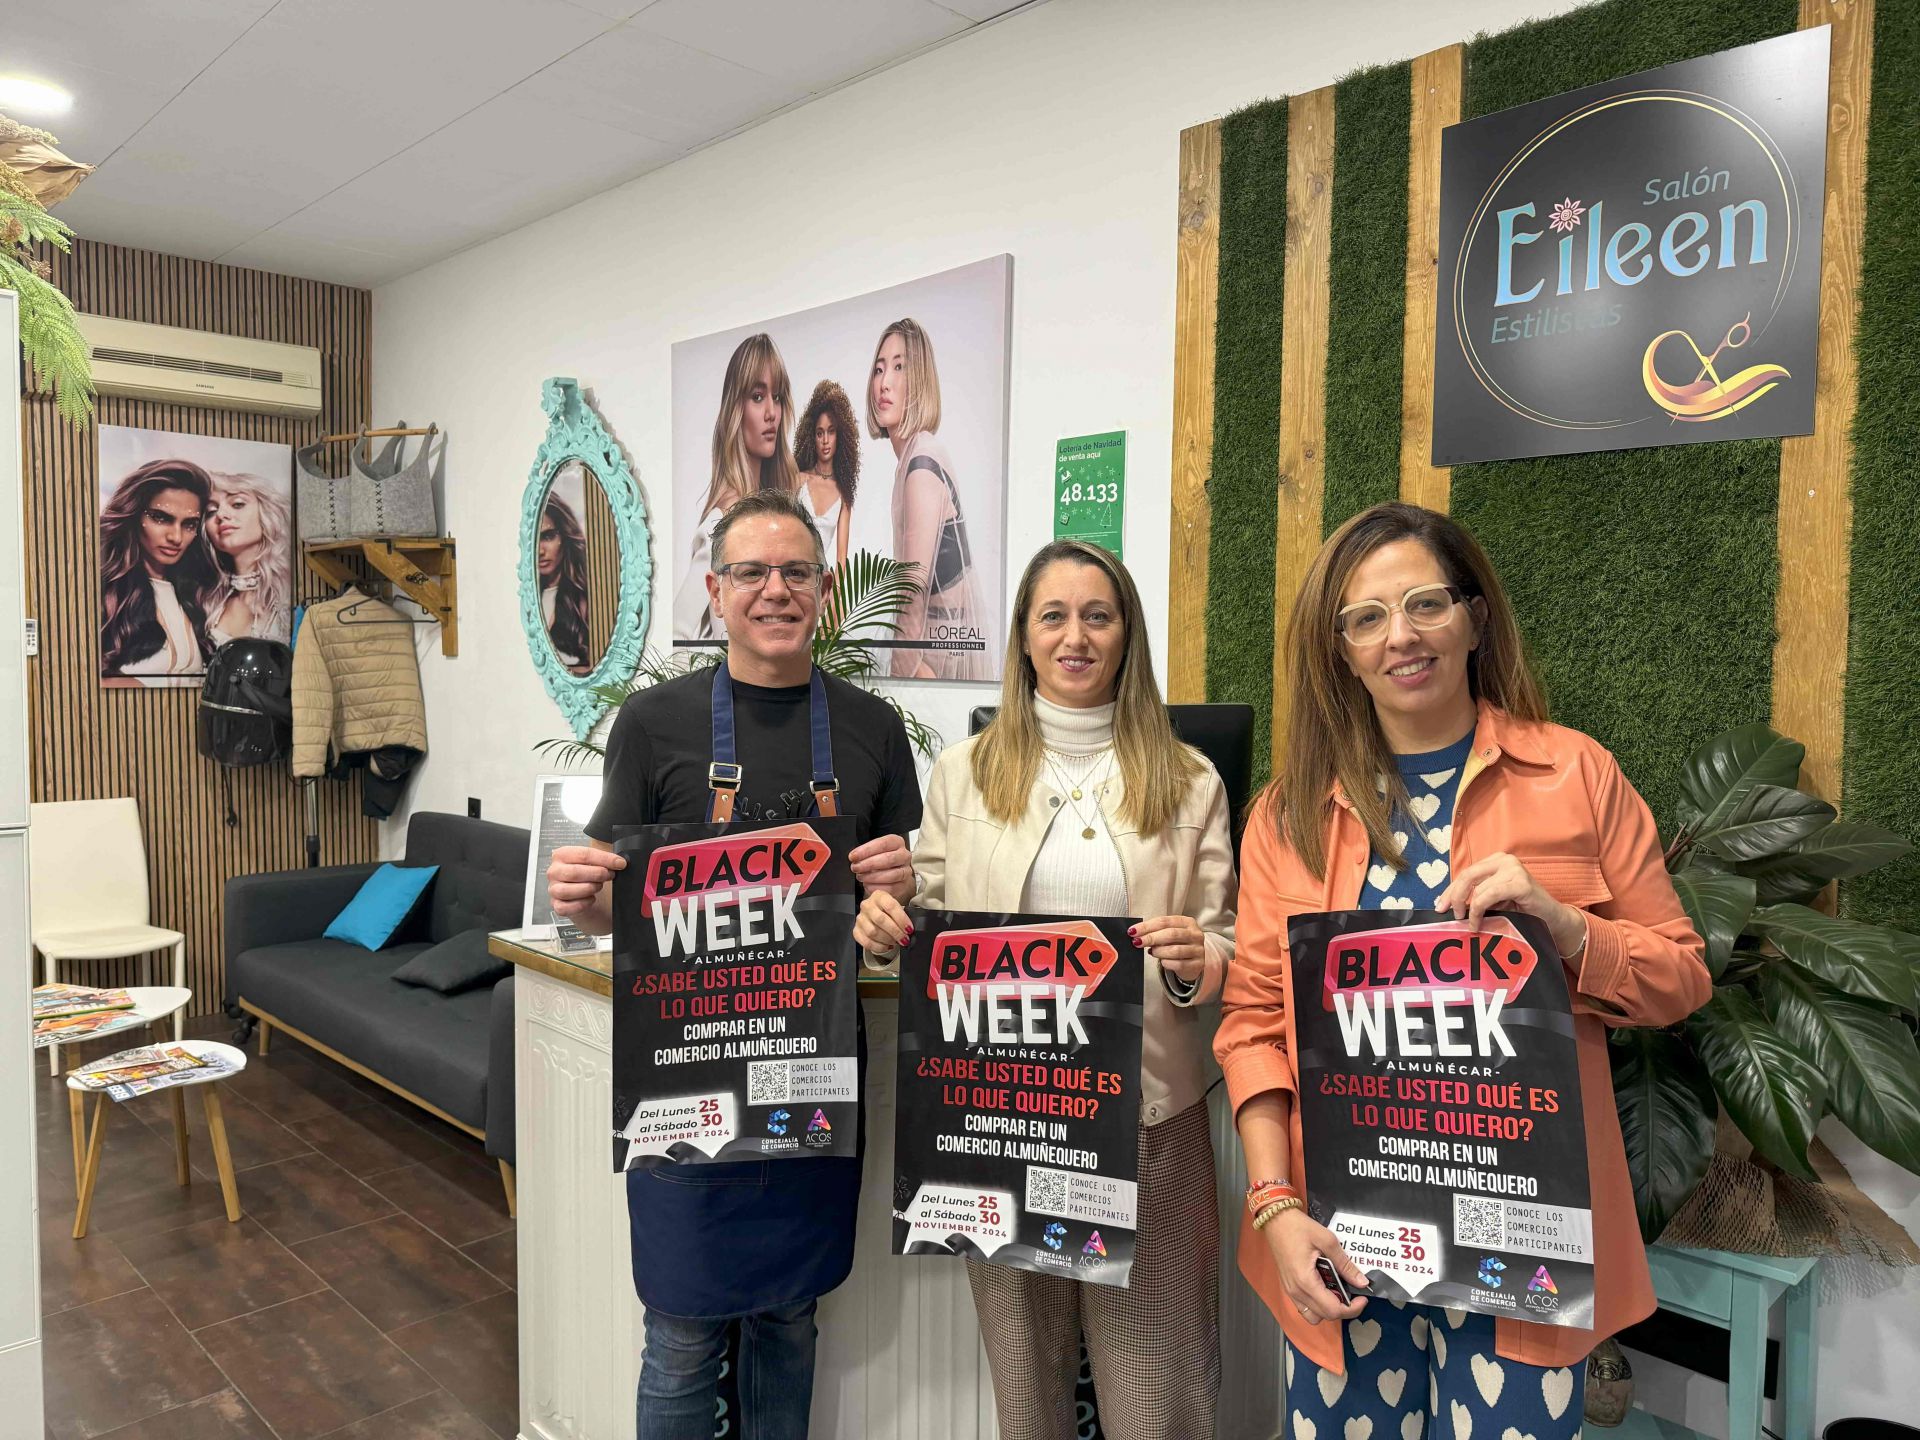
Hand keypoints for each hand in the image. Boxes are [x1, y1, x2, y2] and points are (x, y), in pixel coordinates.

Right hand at [547, 844, 623, 918]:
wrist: (585, 895)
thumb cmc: (588, 876)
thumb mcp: (595, 862)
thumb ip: (605, 859)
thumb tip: (619, 862)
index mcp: (562, 855)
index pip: (583, 854)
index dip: (604, 859)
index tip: (619, 863)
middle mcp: (554, 871)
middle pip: (575, 872)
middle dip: (597, 874)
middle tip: (609, 875)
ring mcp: (553, 889)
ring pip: (568, 890)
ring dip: (589, 888)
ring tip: (598, 886)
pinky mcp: (557, 905)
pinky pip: (567, 907)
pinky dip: (582, 904)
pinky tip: (591, 899)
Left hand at [848, 834, 914, 902]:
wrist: (894, 876)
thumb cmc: (881, 861)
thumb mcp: (874, 852)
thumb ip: (865, 853)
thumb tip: (854, 858)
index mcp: (896, 842)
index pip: (883, 844)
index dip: (866, 850)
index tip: (853, 856)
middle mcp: (904, 855)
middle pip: (888, 859)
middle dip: (869, 864)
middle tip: (855, 868)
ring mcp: (906, 871)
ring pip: (891, 875)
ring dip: (872, 877)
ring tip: (861, 877)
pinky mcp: (904, 885)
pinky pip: (891, 888)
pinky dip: (876, 887)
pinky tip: (867, 885)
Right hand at [854, 891, 912, 954]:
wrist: (878, 912)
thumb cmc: (891, 910)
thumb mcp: (899, 905)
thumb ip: (904, 914)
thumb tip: (909, 929)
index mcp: (879, 896)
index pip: (890, 906)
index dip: (901, 919)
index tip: (909, 929)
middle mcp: (867, 905)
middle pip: (880, 920)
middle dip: (895, 932)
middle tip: (904, 939)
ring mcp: (860, 918)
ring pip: (872, 932)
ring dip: (887, 940)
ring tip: (896, 942)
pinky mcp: (856, 930)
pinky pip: (866, 942)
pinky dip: (878, 947)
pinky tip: (887, 946)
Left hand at [1133, 915, 1206, 982]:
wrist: (1193, 962)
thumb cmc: (1178, 944)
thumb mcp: (1170, 934)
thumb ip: (1156, 931)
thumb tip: (1136, 933)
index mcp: (1187, 922)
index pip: (1165, 921)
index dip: (1147, 926)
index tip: (1133, 931)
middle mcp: (1195, 934)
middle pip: (1171, 934)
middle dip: (1151, 938)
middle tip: (1137, 942)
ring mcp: (1198, 949)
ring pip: (1175, 950)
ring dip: (1159, 951)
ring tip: (1152, 952)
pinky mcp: (1198, 964)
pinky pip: (1178, 964)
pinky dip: (1166, 963)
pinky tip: (1162, 961)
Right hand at [1263, 1209, 1369, 1324]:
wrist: (1276, 1220)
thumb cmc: (1298, 1227)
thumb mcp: (1327, 1240)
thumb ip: (1345, 1264)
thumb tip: (1361, 1281)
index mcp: (1306, 1281)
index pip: (1333, 1309)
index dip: (1352, 1308)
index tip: (1362, 1298)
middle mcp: (1296, 1291)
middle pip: (1326, 1315)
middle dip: (1345, 1309)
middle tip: (1354, 1294)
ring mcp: (1291, 1291)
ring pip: (1314, 1316)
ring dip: (1329, 1309)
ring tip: (1338, 1292)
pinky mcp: (1288, 1288)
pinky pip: (1305, 1307)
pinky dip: (1318, 1305)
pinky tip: (1324, 1288)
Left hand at [1435, 852, 1587, 955]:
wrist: (1552, 918)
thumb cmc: (1522, 910)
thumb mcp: (1494, 899)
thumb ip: (1475, 895)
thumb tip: (1447, 903)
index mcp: (1495, 861)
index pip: (1466, 873)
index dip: (1450, 890)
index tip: (1440, 905)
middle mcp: (1504, 860)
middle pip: (1467, 876)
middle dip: (1454, 897)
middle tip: (1450, 915)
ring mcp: (1513, 869)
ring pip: (1478, 888)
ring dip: (1469, 910)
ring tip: (1470, 924)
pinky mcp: (1520, 883)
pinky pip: (1489, 896)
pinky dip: (1479, 911)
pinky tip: (1477, 923)